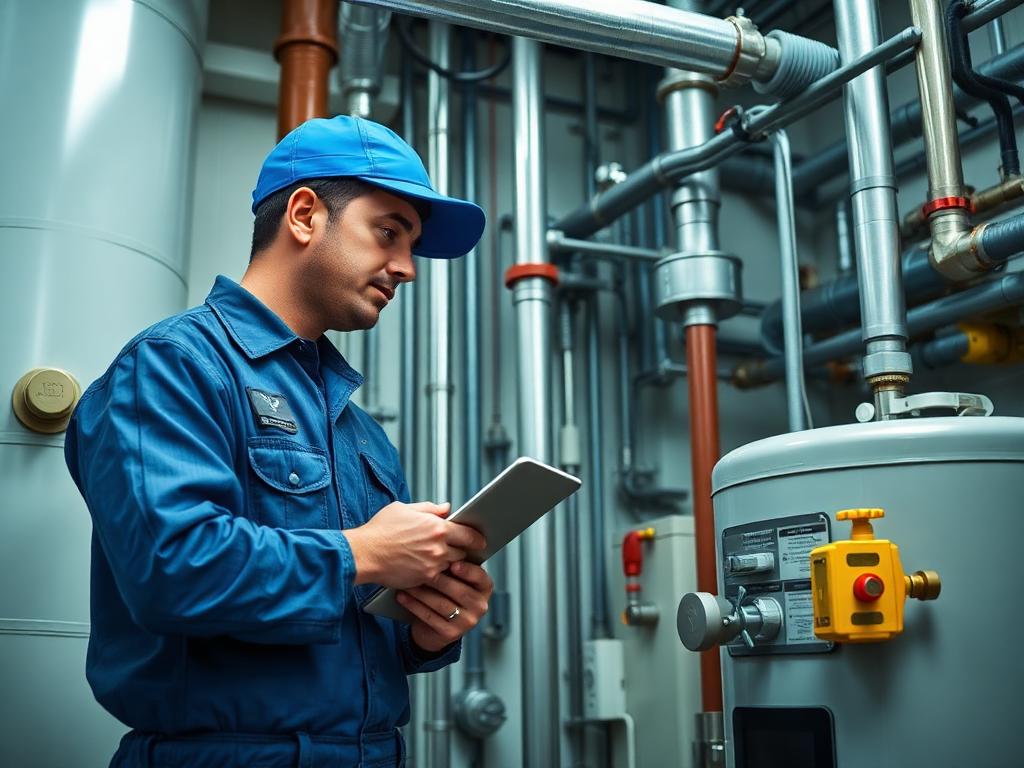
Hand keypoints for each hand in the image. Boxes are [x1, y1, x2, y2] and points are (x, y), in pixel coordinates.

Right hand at [344, 501, 486, 588]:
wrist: (363, 553)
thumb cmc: (380, 529)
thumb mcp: (404, 509)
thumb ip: (429, 509)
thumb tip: (446, 508)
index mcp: (436, 526)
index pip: (467, 534)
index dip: (476, 538)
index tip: (479, 541)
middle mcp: (438, 546)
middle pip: (463, 552)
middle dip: (462, 551)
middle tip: (460, 550)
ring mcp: (432, 564)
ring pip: (452, 566)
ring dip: (450, 563)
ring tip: (444, 559)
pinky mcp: (424, 579)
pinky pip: (438, 577)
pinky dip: (437, 573)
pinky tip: (431, 569)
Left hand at [398, 561, 493, 652]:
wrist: (436, 626)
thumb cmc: (445, 593)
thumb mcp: (454, 578)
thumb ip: (454, 564)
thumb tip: (442, 547)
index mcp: (484, 588)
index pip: (481, 577)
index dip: (468, 571)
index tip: (454, 564)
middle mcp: (480, 606)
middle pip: (460, 591)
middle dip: (439, 580)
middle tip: (421, 568)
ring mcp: (467, 622)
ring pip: (442, 604)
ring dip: (422, 592)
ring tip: (408, 582)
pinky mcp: (451, 634)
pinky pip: (430, 617)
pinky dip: (414, 605)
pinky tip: (402, 596)